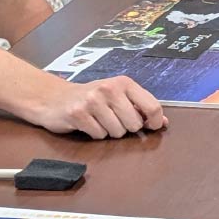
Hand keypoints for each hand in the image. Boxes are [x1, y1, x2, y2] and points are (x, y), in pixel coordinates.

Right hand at [33, 76, 165, 137]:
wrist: (55, 98)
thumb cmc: (92, 98)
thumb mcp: (118, 97)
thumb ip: (141, 107)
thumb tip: (163, 122)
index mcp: (124, 83)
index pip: (152, 107)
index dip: (154, 122)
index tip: (149, 126)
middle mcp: (110, 89)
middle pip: (135, 124)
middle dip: (126, 127)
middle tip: (113, 119)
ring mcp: (93, 101)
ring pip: (117, 132)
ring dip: (109, 131)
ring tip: (99, 120)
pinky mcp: (78, 114)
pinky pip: (99, 135)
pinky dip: (95, 134)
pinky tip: (88, 123)